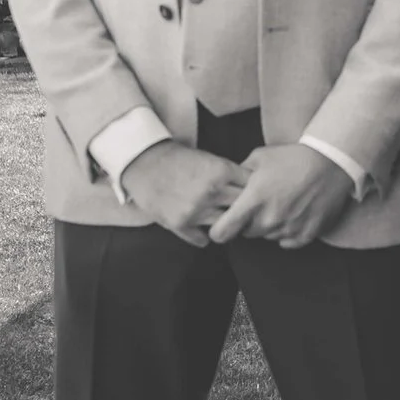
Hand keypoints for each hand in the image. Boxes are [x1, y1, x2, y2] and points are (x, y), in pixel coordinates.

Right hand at [119, 141, 248, 246]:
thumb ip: (230, 174)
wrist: (144, 163)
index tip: (254, 195)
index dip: (255, 191)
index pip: (253, 186)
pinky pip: (204, 240)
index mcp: (221, 170)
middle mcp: (212, 191)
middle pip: (244, 208)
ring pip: (226, 226)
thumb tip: (254, 188)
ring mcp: (197, 210)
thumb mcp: (209, 158)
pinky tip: (202, 228)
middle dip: (245, 209)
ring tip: (222, 220)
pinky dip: (204, 236)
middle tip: (242, 212)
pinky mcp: (180, 224)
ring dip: (225, 225)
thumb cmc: (178, 159)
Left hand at [209, 143, 355, 249]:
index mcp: (253, 201)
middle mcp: (269, 219)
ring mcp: (288, 229)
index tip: (224, 223)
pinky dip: (288, 231)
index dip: (219, 229)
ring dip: (271, 226)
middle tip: (262, 204)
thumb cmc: (293, 157)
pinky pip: (288, 242)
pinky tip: (294, 214)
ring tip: (282, 204)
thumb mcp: (259, 156)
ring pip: (268, 237)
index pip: (222, 232)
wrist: (331, 162)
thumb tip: (226, 184)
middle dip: (249, 222)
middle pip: (247, 233)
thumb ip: (238, 174)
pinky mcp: (306, 235)